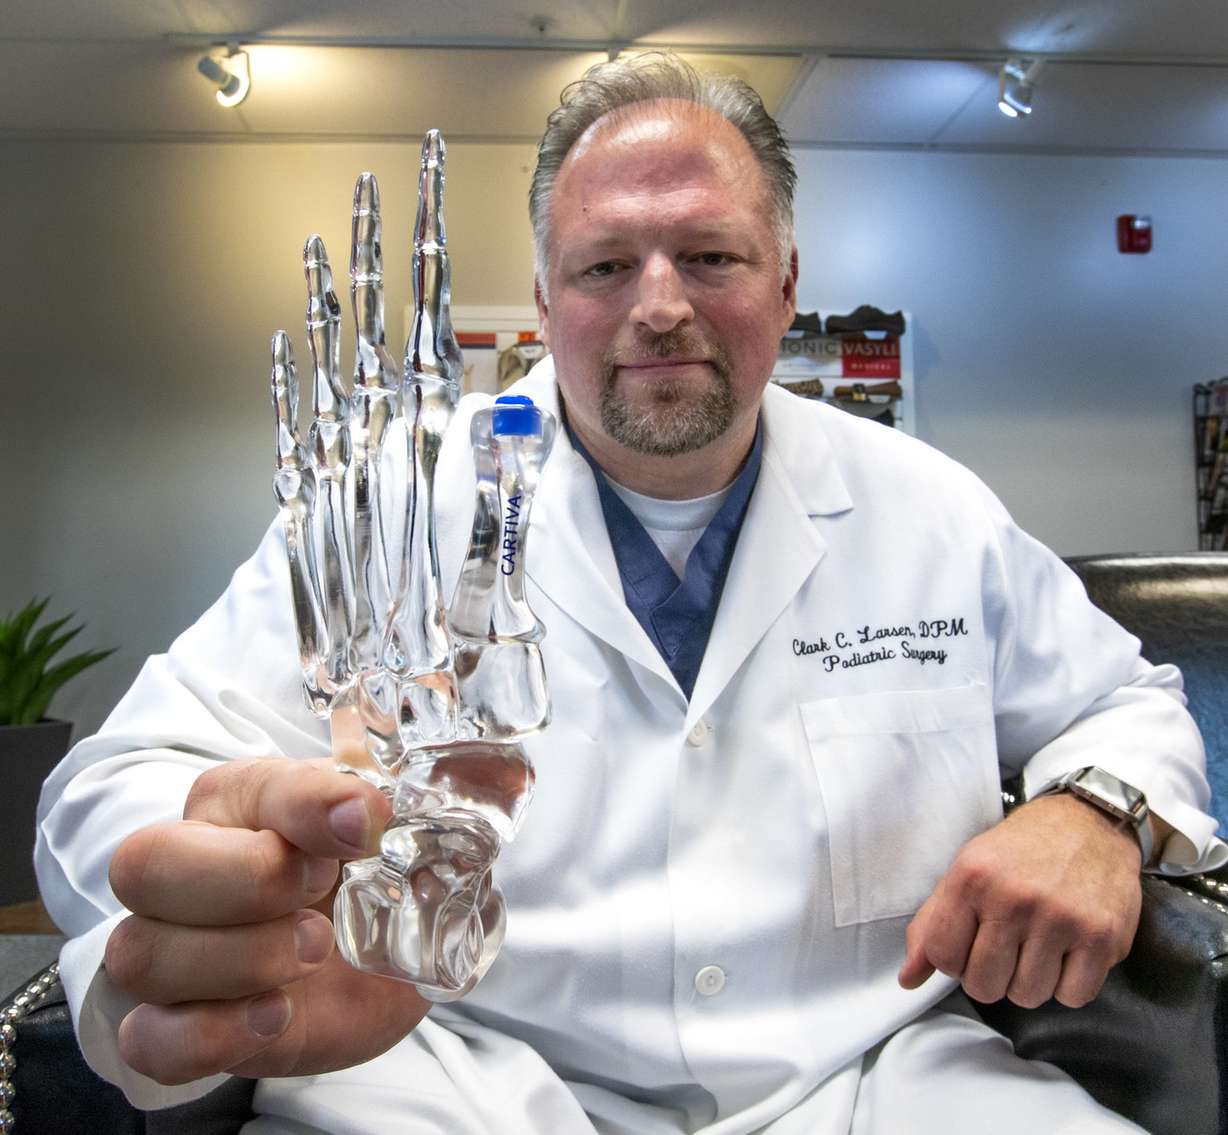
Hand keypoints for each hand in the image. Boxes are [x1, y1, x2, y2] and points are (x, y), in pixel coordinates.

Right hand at [106, 758, 428, 1084]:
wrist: (399, 948)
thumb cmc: (368, 865)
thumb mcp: (375, 820)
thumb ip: (359, 803)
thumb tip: (359, 811)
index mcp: (228, 803)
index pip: (220, 789)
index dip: (296, 809)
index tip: (361, 827)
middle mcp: (182, 873)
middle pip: (142, 866)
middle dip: (243, 882)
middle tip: (320, 894)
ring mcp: (173, 955)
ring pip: (139, 956)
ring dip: (240, 960)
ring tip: (316, 953)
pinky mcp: (185, 1029)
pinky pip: (148, 1041)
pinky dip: (211, 1034)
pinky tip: (277, 1014)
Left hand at [897, 792, 1142, 1007]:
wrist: (1088, 822)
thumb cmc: (1020, 851)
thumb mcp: (965, 871)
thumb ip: (932, 925)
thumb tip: (908, 979)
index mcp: (972, 878)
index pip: (942, 956)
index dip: (952, 961)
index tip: (969, 945)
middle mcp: (1014, 898)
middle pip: (984, 986)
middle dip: (990, 977)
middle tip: (1004, 949)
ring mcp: (1061, 919)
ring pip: (1028, 996)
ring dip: (1030, 981)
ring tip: (1037, 946)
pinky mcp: (1101, 937)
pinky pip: (1072, 997)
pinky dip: (1068, 985)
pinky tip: (1067, 952)